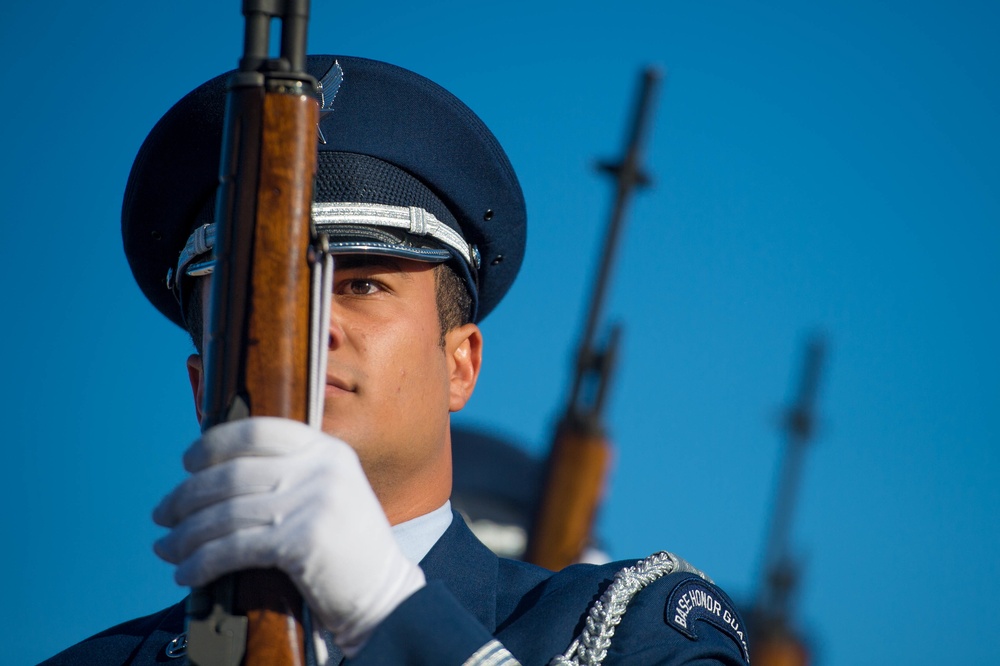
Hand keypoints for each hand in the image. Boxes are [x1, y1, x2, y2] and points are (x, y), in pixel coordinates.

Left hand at [153, 417, 425, 653]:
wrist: (384, 595)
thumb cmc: (348, 550)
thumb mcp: (329, 493)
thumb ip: (289, 476)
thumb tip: (211, 476)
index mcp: (328, 450)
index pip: (259, 430)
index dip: (214, 444)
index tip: (187, 463)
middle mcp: (322, 469)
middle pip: (233, 473)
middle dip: (187, 496)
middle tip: (162, 515)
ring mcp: (314, 502)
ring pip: (227, 513)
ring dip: (186, 534)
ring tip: (167, 548)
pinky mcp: (302, 540)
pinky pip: (234, 547)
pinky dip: (201, 561)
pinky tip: (186, 572)